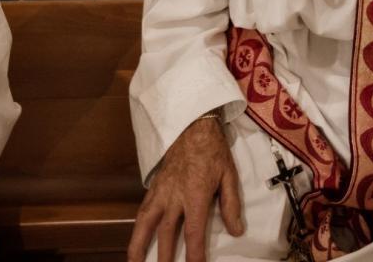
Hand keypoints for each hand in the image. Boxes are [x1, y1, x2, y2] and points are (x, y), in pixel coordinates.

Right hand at [127, 116, 242, 261]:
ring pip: (146, 222)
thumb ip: (231, 204)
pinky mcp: (154, 185)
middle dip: (164, 258)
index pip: (193, 232)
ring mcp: (161, 190)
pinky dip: (137, 227)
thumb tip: (236, 231)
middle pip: (166, 233)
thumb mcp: (229, 175)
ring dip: (138, 245)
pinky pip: (143, 209)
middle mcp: (175, 195)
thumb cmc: (214, 150)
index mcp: (196, 194)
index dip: (194, 255)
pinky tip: (136, 238)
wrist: (194, 125)